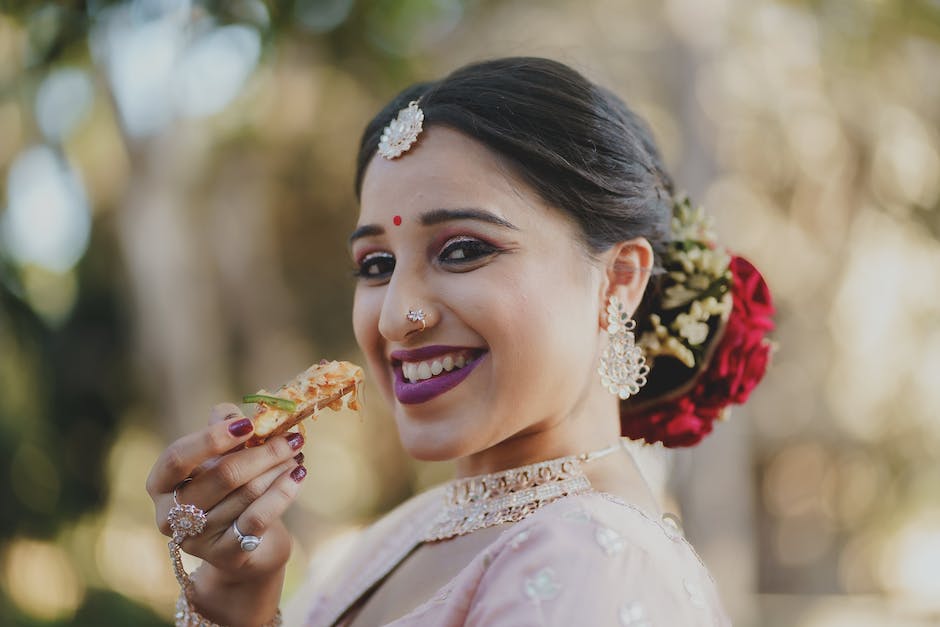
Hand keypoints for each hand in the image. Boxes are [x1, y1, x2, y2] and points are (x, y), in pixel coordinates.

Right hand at [147, 403, 307, 581]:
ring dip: (278, 468)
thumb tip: (239, 412)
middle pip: (222, 475)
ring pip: (246, 493)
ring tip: (296, 453)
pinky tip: (298, 475)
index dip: (212, 439)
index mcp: (160, 484)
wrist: (244, 546)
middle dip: (263, 452)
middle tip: (292, 437)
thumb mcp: (220, 458)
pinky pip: (259, 517)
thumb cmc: (227, 492)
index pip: (177, 458)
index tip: (248, 424)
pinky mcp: (226, 555)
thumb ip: (224, 430)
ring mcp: (197, 539)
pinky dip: (283, 491)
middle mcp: (170, 515)